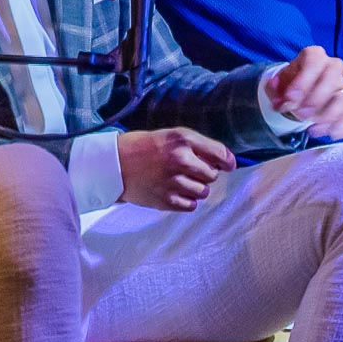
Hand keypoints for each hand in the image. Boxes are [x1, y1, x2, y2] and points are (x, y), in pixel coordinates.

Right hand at [117, 128, 236, 211]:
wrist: (114, 164)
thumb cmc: (143, 147)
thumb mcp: (170, 135)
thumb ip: (197, 145)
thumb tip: (225, 162)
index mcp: (182, 140)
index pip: (220, 154)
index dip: (227, 161)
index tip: (227, 165)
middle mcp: (180, 160)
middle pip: (212, 175)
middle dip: (205, 174)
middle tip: (190, 170)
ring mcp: (173, 182)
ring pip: (203, 192)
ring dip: (197, 188)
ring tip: (181, 182)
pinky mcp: (165, 200)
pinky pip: (191, 205)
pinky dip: (187, 201)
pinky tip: (175, 192)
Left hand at [264, 46, 342, 139]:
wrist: (302, 93)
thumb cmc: (292, 84)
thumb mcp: (279, 82)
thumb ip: (274, 86)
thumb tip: (273, 87)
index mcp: (315, 56)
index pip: (314, 60)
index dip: (303, 80)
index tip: (290, 98)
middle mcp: (333, 67)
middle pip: (333, 77)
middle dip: (316, 99)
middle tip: (300, 115)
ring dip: (327, 116)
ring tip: (311, 128)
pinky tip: (331, 134)